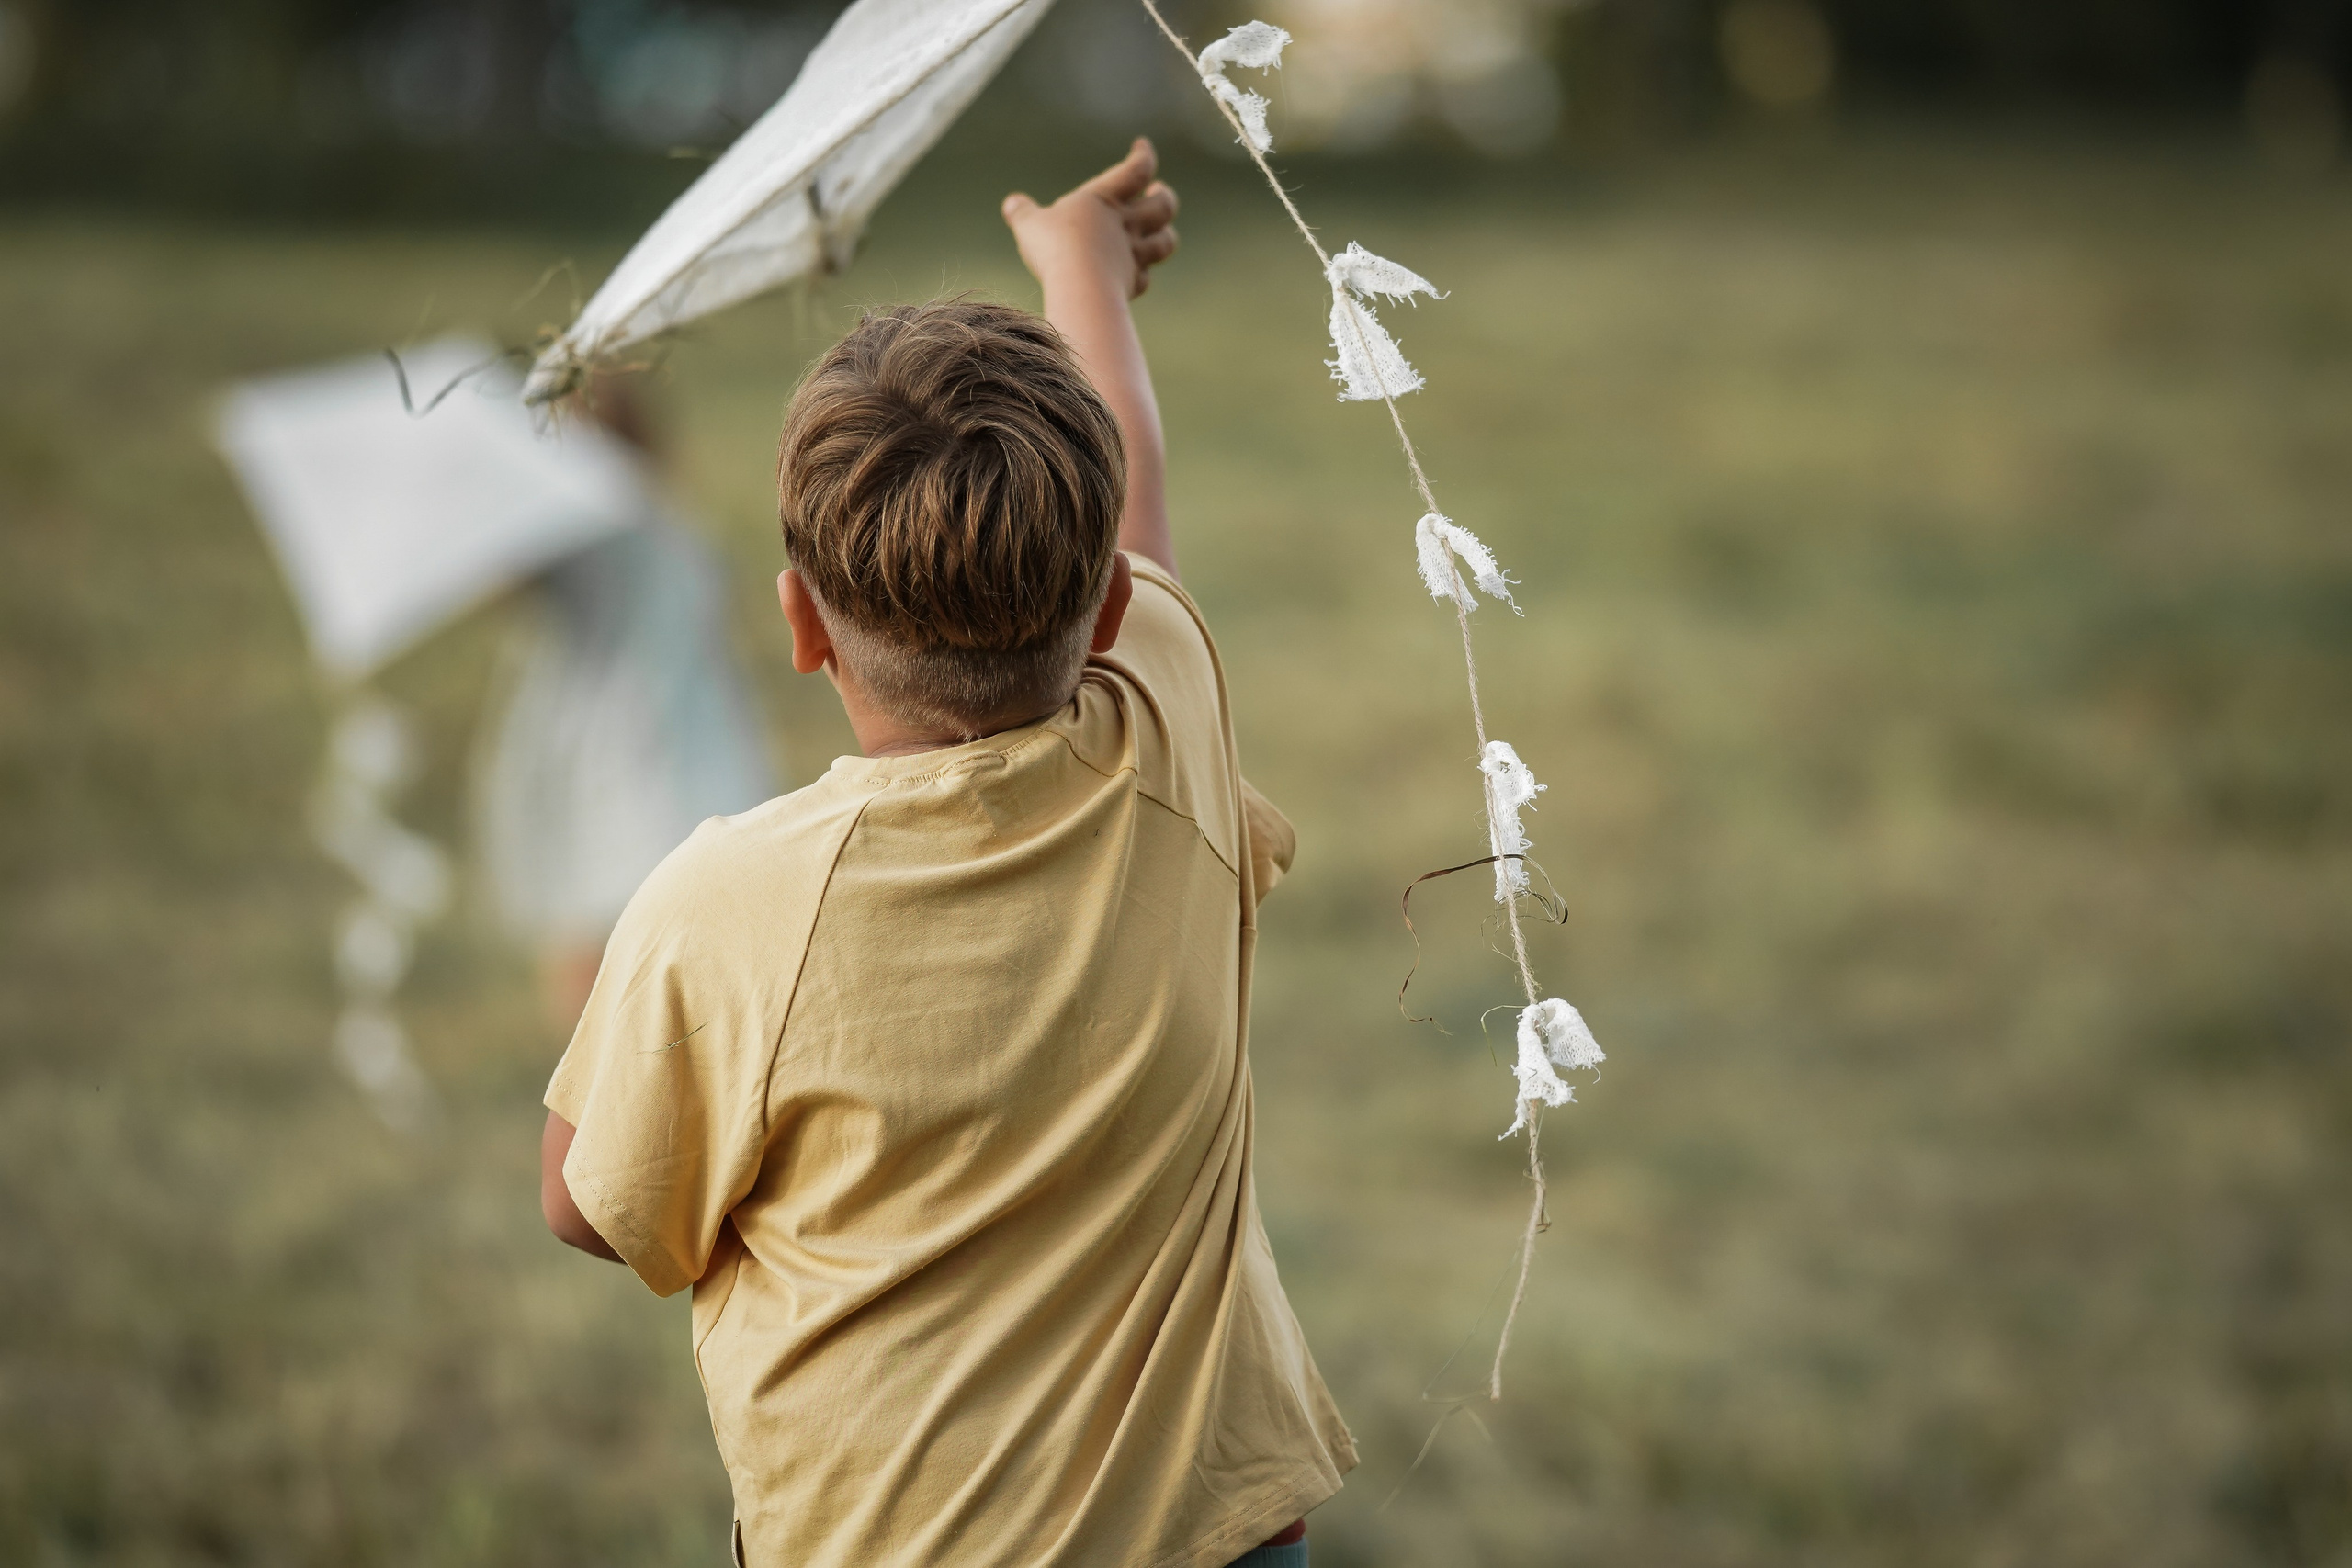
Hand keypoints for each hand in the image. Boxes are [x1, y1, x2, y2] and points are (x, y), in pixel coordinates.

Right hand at [1002, 138, 1179, 300]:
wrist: (1081, 287)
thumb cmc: (1055, 247)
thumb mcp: (1030, 225)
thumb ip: (1022, 213)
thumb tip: (1011, 204)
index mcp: (1104, 200)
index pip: (1136, 170)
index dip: (1144, 156)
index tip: (1143, 146)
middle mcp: (1126, 225)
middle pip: (1163, 206)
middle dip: (1164, 197)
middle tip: (1160, 192)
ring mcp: (1133, 255)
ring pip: (1165, 242)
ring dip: (1166, 236)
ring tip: (1163, 231)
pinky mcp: (1131, 285)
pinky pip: (1144, 278)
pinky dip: (1143, 275)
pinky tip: (1137, 274)